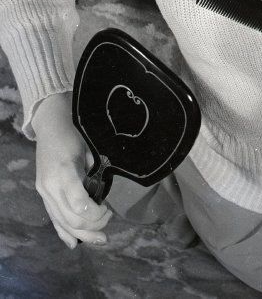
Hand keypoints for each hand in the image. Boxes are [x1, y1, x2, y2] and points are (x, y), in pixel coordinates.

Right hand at [32, 93, 112, 248]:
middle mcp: (51, 186)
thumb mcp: (88, 150)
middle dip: (93, 226)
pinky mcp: (43, 196)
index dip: (96, 214)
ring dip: (83, 234)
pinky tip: (75, 243)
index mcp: (64, 172)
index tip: (109, 210)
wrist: (50, 127)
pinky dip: (64, 233)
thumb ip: (93, 173)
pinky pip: (53, 219)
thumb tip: (103, 194)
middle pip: (72, 219)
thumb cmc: (74, 134)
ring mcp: (44, 193)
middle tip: (109, 221)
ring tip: (100, 239)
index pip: (79, 205)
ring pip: (62, 224)